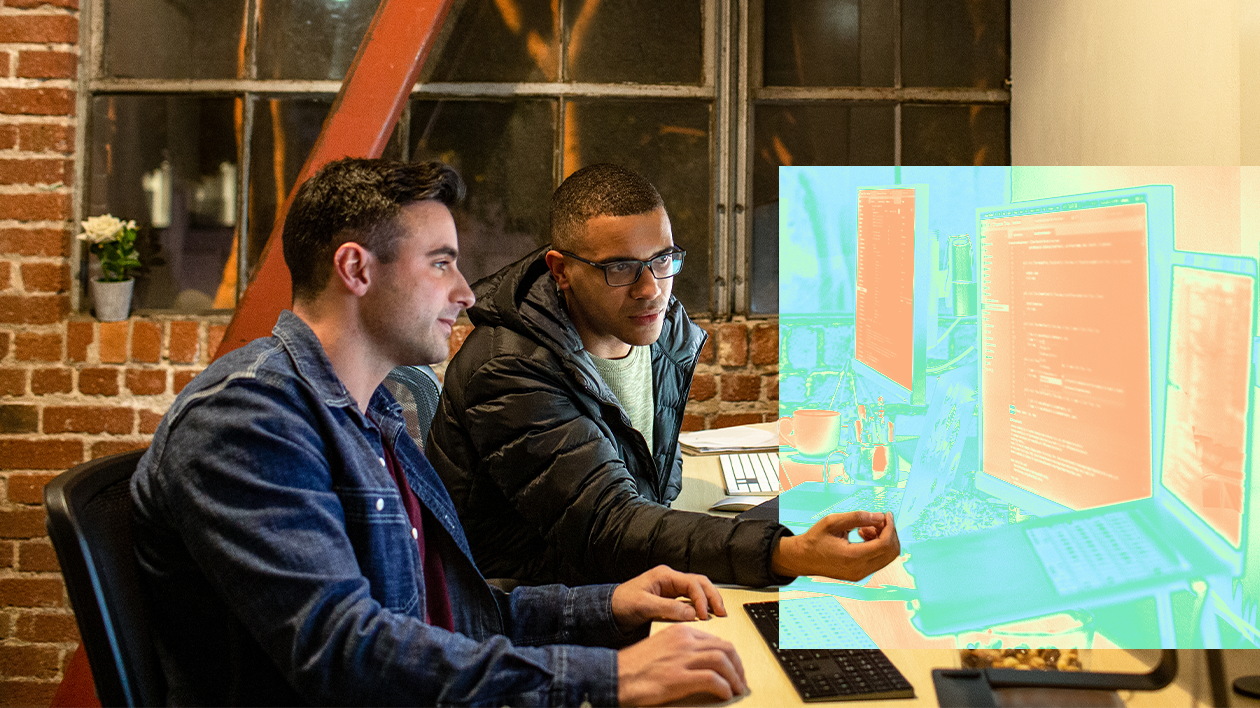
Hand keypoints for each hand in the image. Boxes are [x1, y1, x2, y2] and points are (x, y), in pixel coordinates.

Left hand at [611, 565, 725, 633]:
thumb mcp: (644, 605)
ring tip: (718, 614)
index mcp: (665, 575)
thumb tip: (691, 614)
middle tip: (721, 612)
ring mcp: (671, 588)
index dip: (702, 599)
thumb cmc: (622, 603)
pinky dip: (700, 607)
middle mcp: (670, 579)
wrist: (609, 610)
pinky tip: (704, 617)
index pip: (692, 583)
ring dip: (709, 600)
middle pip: (700, 583)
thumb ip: (668, 608)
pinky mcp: (670, 599)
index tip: (704, 615)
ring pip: (698, 590)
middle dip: (713, 596)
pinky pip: (690, 600)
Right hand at [617, 624, 745, 705]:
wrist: (617, 676)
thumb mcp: (662, 649)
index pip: (715, 638)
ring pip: (722, 661)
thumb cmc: (635, 667)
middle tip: (740, 678)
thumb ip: (682, 651)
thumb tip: (702, 663)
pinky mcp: (679, 677)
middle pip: (724, 647)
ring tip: (736, 688)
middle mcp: (684, 641)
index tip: (733, 666)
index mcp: (680, 632)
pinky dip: (723, 687)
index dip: (730, 654)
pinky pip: (712, 679)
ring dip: (735, 677)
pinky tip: (725, 694)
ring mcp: (682, 658)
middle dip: (738, 665)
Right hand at [771, 511, 900, 579]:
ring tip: (864, 528)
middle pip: (890, 552)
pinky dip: (877, 546)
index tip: (887, 514)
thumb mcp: (833, 522)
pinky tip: (863, 536)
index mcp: (853, 557)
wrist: (803, 558)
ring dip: (882, 539)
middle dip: (889, 532)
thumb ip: (858, 517)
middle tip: (877, 520)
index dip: (890, 527)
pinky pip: (878, 560)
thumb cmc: (816, 538)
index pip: (885, 544)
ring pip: (887, 557)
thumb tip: (880, 516)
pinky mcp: (860, 574)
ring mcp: (860, 574)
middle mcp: (859, 569)